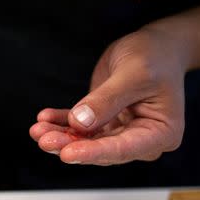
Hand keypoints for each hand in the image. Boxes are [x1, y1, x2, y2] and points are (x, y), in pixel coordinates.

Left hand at [29, 28, 186, 164]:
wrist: (156, 46)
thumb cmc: (155, 56)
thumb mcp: (134, 73)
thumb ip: (107, 99)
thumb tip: (79, 122)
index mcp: (162, 134)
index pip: (122, 149)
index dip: (92, 152)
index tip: (66, 154)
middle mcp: (142, 140)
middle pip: (100, 149)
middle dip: (69, 144)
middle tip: (43, 138)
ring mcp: (122, 135)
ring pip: (86, 142)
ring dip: (60, 136)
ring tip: (37, 130)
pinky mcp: (105, 125)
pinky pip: (80, 129)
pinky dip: (61, 123)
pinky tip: (45, 117)